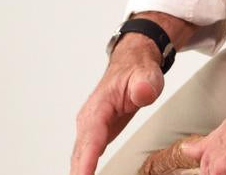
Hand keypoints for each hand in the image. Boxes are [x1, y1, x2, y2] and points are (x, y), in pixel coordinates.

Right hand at [70, 37, 164, 174]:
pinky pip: (85, 156)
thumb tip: (143, 92)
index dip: (87, 160)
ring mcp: (89, 128)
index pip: (92, 138)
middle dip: (79, 173)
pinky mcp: (94, 134)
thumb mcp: (147, 73)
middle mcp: (88, 119)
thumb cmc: (137, 69)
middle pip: (80, 153)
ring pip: (79, 157)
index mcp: (99, 106)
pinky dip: (83, 169)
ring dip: (79, 173)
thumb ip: (145, 84)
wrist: (132, 63)